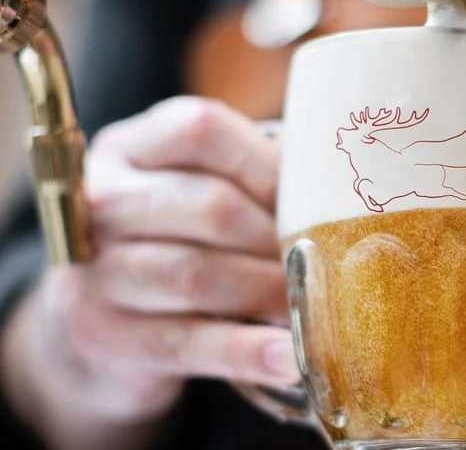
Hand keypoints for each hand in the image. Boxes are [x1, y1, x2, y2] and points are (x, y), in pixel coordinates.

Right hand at [1, 97, 297, 448]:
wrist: (107, 311)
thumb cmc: (179, 233)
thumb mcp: (203, 185)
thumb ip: (259, 174)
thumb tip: (344, 191)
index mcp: (133, 145)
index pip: (202, 132)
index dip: (267, 167)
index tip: (313, 199)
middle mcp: (103, 198)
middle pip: (209, 206)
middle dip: (278, 239)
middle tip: (328, 261)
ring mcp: (95, 268)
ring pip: (196, 274)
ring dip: (267, 292)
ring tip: (313, 305)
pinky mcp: (105, 334)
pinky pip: (187, 342)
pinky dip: (247, 351)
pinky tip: (290, 359)